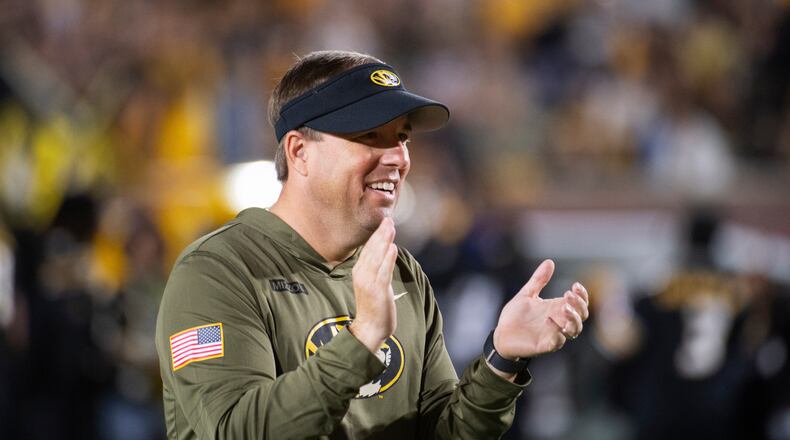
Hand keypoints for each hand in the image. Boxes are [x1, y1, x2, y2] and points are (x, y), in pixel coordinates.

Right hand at [349, 218, 398, 353]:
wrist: (369, 328)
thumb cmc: (373, 306)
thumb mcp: (371, 282)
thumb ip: (376, 267)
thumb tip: (385, 250)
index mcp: (359, 271)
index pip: (368, 249)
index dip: (377, 235)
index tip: (385, 222)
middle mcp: (361, 274)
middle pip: (371, 249)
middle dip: (380, 233)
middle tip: (389, 219)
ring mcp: (369, 282)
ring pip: (377, 257)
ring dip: (384, 241)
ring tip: (391, 227)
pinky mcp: (378, 290)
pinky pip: (383, 272)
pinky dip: (387, 259)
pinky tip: (392, 248)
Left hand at [493, 259, 589, 362]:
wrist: (501, 334)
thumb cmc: (515, 316)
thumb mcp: (527, 294)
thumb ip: (539, 280)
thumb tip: (549, 262)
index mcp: (557, 308)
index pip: (579, 303)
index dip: (582, 295)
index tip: (575, 285)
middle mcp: (559, 321)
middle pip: (582, 315)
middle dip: (579, 304)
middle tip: (568, 294)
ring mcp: (553, 333)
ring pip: (575, 330)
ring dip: (573, 319)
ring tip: (564, 307)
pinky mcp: (545, 345)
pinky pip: (558, 342)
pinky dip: (558, 333)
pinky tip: (550, 320)